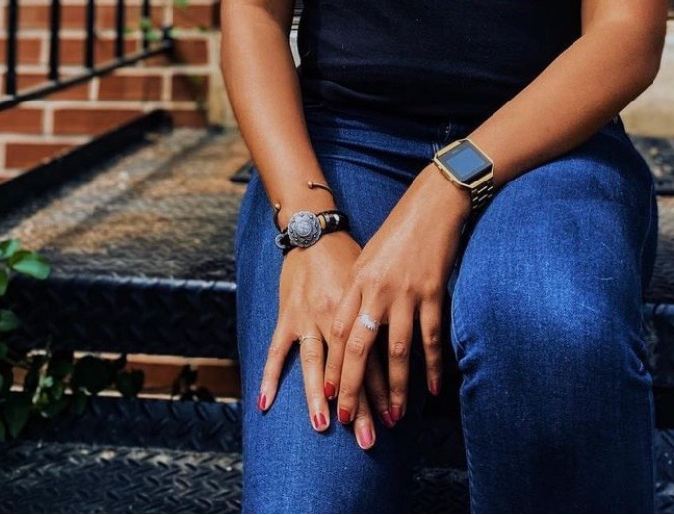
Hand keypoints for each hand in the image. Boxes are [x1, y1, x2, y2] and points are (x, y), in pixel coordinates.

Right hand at [254, 232, 392, 446]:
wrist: (319, 232)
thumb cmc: (352, 262)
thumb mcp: (375, 287)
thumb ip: (385, 318)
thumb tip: (407, 349)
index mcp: (363, 312)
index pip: (376, 359)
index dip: (384, 391)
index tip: (393, 419)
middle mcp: (337, 317)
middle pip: (349, 368)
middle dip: (358, 405)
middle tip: (366, 440)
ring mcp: (309, 317)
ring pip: (314, 362)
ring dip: (317, 396)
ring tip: (323, 425)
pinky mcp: (287, 314)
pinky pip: (276, 349)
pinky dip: (269, 375)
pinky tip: (265, 402)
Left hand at [326, 167, 469, 431]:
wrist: (431, 204)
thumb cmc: (397, 231)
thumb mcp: (367, 258)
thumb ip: (358, 291)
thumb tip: (349, 325)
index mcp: (356, 282)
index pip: (337, 334)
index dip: (331, 365)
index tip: (326, 394)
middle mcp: (376, 292)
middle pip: (357, 349)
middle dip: (351, 388)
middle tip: (348, 420)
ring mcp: (406, 294)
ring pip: (395, 352)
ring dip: (393, 389)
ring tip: (392, 417)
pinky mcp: (433, 294)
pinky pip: (431, 338)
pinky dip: (432, 367)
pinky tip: (433, 390)